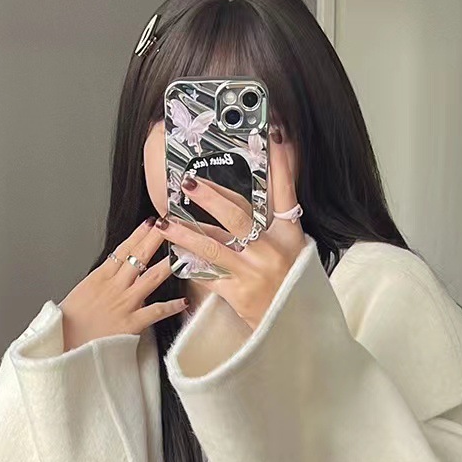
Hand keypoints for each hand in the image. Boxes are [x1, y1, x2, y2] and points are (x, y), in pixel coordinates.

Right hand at [60, 219, 186, 350]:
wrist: (62, 346)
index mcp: (99, 278)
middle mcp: (114, 287)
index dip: (138, 235)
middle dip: (156, 238)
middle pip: (138, 256)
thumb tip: (109, 275)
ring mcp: (124, 304)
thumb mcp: (80, 294)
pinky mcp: (131, 323)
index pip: (122, 250)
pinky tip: (184, 301)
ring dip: (168, 264)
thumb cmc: (67, 325)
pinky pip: (156, 312)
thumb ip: (97, 283)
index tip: (150, 223)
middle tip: (171, 224)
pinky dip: (172, 307)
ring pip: (151, 278)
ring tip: (184, 253)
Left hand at [155, 135, 305, 330]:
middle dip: (210, 197)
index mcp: (289, 236)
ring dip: (186, 233)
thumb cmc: (292, 285)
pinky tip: (173, 255)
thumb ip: (280, 222)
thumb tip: (267, 192)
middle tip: (188, 183)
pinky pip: (208, 275)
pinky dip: (190, 265)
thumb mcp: (296, 250)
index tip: (271, 136)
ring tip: (164, 222)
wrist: (292, 326)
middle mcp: (271, 251)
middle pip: (237, 217)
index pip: (285, 193)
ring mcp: (253, 273)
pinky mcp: (237, 293)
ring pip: (214, 247)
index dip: (280, 164)